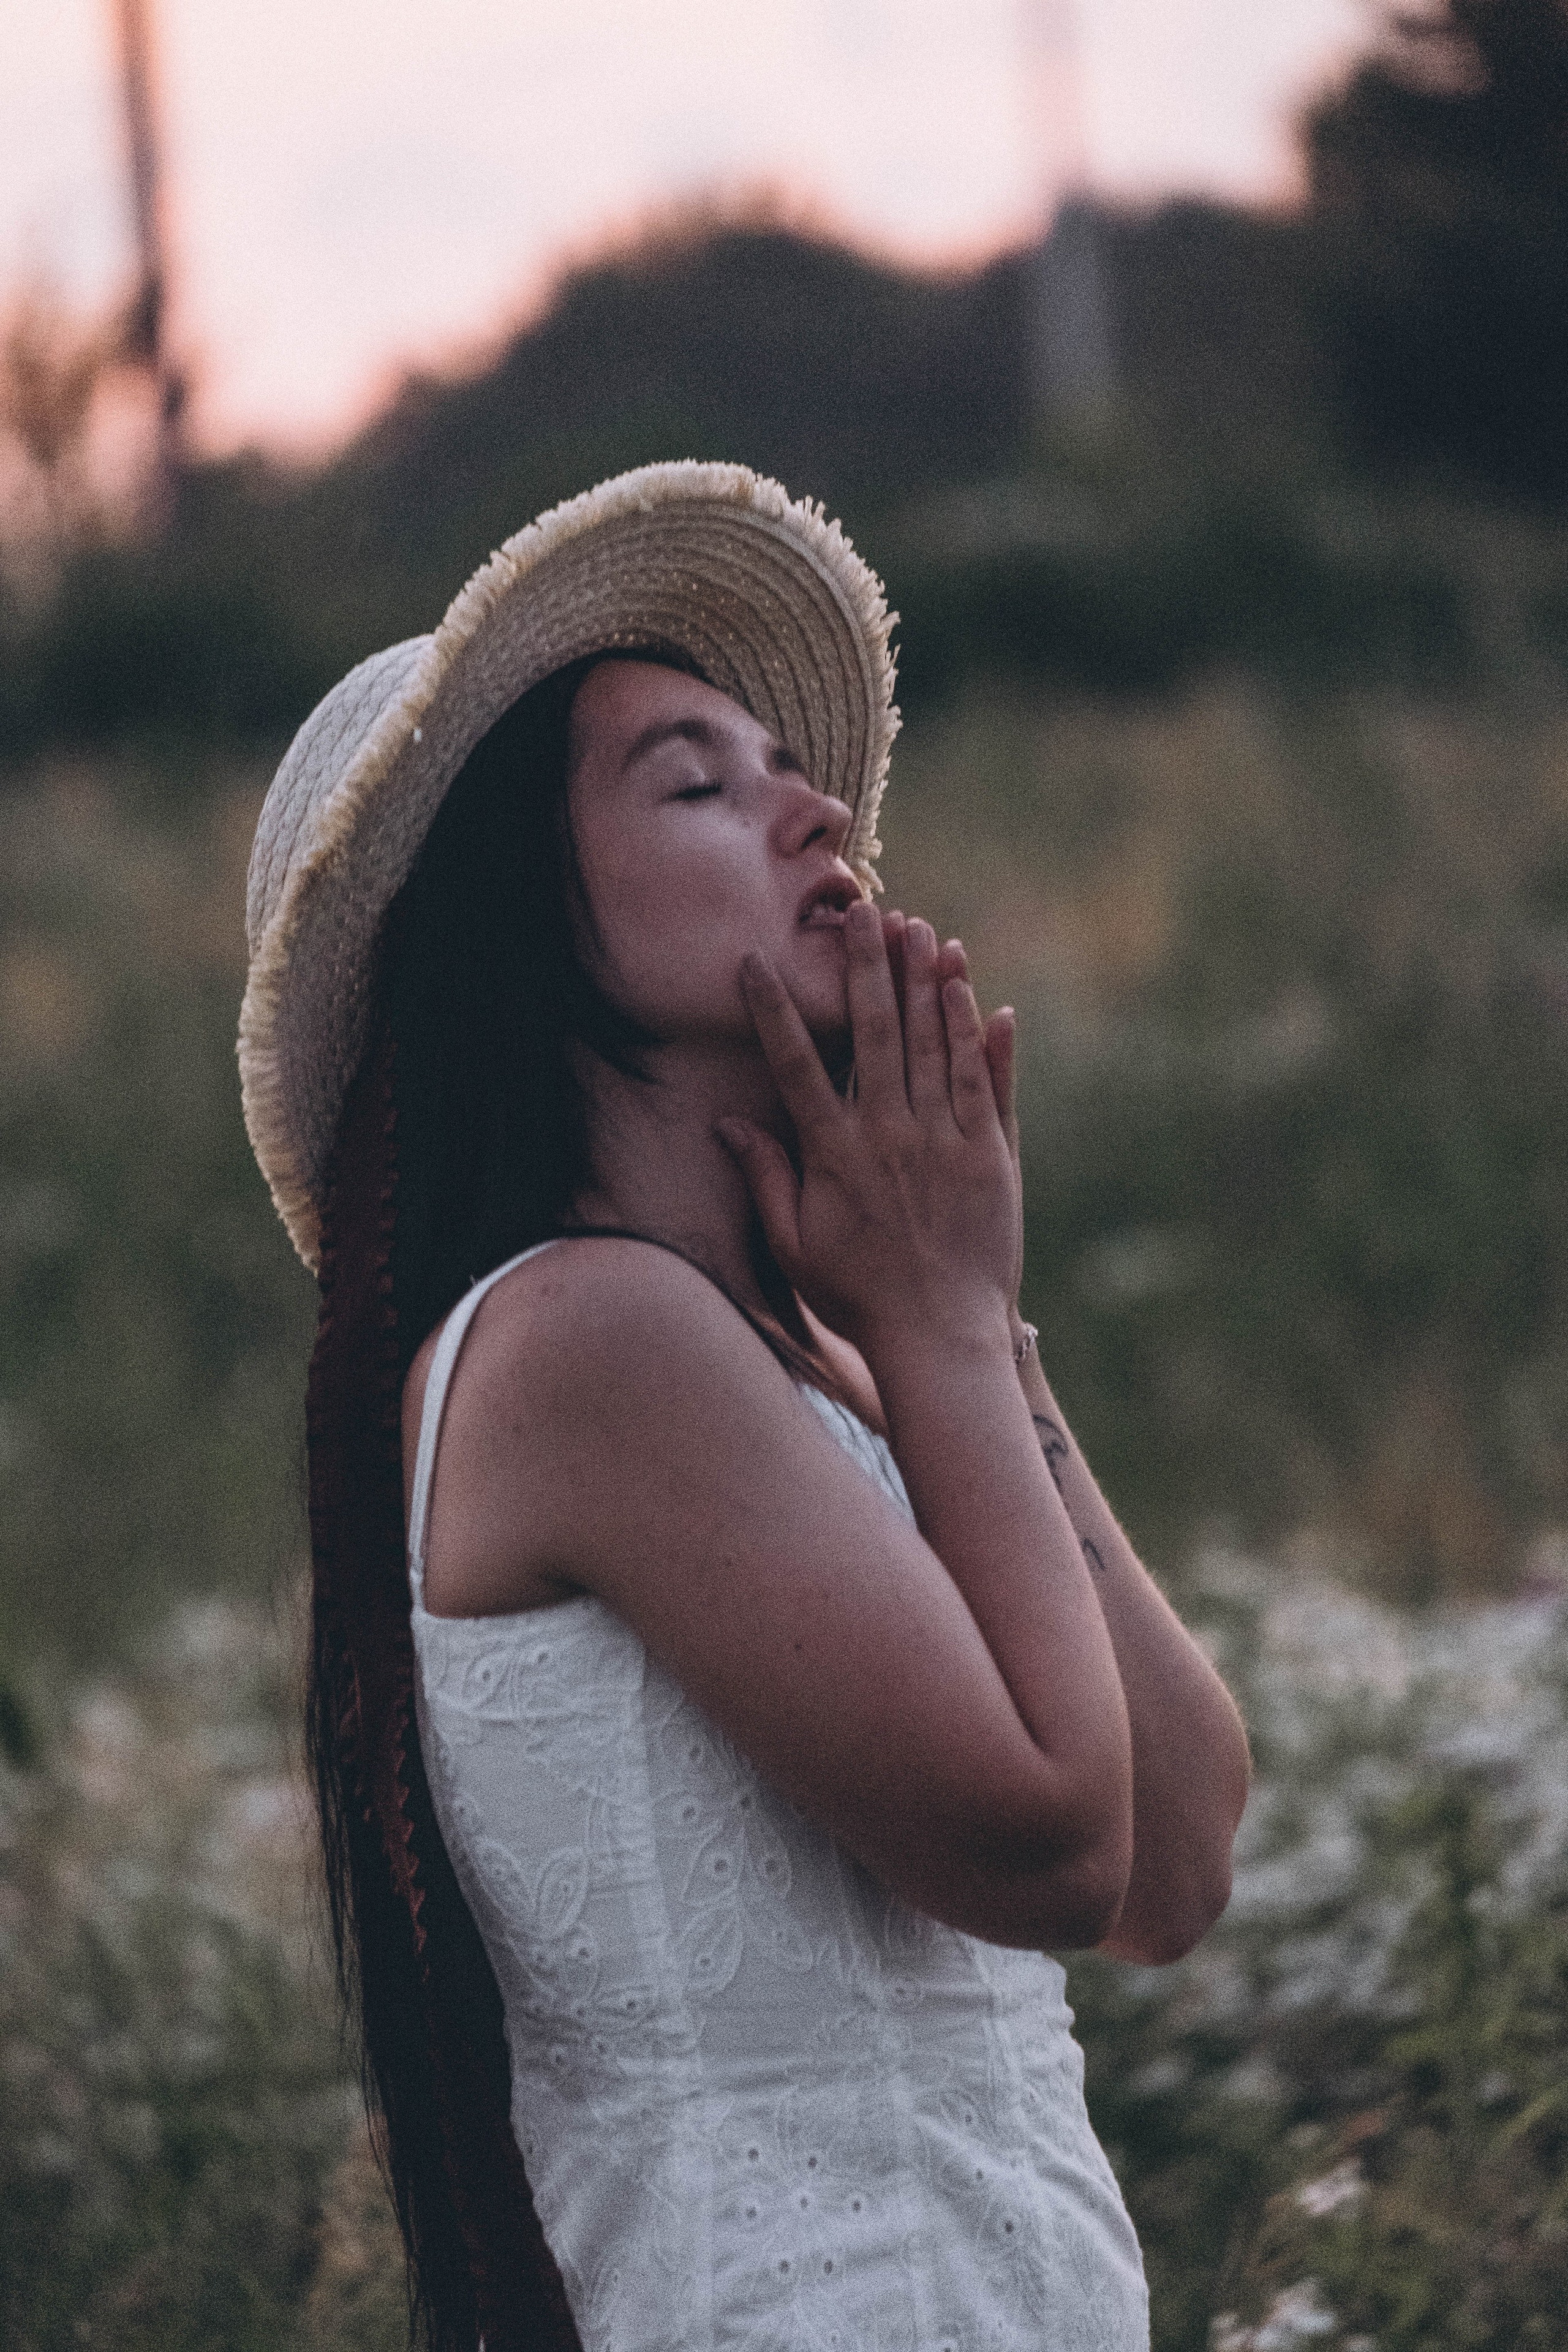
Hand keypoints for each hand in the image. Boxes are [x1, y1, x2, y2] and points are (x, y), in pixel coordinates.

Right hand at [717, 902, 1020, 1359]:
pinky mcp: (992, 1156)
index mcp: (836, 1155)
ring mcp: (946, 1142)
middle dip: (866, 966)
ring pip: (934, 1046)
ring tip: (917, 928)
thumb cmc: (858, 1297)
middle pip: (875, 1033)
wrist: (941, 1338)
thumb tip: (727, 1123)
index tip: (756, 961)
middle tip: (858, 910)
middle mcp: (890, 1137)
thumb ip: (765, 1178)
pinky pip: (986, 1084)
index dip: (775, 1009)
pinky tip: (975, 994)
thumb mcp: (794, 1245)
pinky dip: (981, 1037)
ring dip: (924, 983)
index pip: (797, 1065)